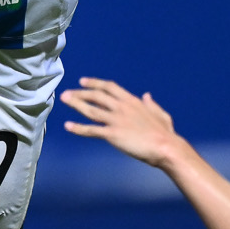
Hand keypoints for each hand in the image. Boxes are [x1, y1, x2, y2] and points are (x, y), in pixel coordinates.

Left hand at [60, 77, 187, 168]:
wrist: (165, 147)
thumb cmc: (165, 134)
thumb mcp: (160, 114)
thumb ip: (151, 104)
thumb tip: (147, 95)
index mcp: (132, 101)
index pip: (109, 87)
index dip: (94, 83)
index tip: (83, 81)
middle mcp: (122, 107)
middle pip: (96, 96)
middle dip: (80, 93)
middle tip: (67, 93)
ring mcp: (116, 120)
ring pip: (91, 109)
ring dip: (76, 104)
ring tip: (64, 100)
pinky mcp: (113, 134)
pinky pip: (91, 130)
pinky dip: (78, 128)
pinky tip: (68, 126)